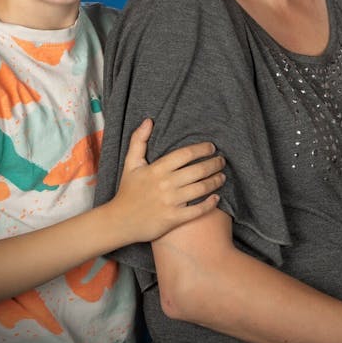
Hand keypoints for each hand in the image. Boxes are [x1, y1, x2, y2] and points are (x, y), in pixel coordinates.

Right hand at [111, 119, 225, 242]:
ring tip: (222, 176)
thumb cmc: (127, 191)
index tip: (212, 147)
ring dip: (215, 181)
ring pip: (201, 188)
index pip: (185, 154)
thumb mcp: (130, 164)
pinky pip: (197, 210)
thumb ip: (139, 141)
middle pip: (198, 170)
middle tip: (222, 161)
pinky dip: (210, 204)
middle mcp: (165, 184)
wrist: (120, 222)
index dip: (202, 149)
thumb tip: (149, 121)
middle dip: (214, 164)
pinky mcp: (174, 219)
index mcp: (157, 169)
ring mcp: (170, 202)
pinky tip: (216, 198)